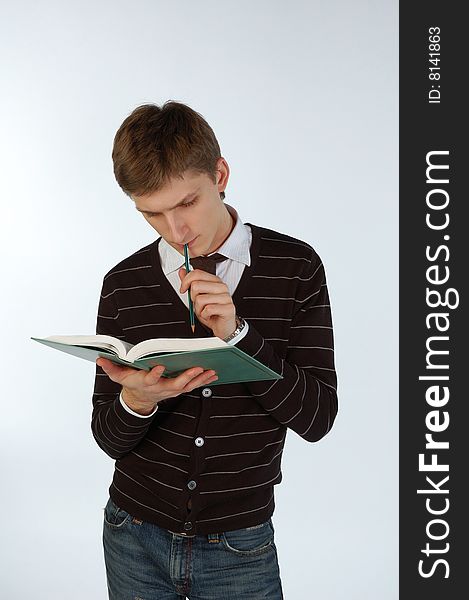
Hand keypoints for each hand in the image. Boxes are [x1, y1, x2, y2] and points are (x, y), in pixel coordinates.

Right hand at [96, 357, 218, 414]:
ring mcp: (171, 390)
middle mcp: (161, 388)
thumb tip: (100, 358)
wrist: (139, 399)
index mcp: (146, 382)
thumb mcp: (119, 376)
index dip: (155, 374)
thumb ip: (111, 367)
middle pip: (176, 384)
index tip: (160, 366)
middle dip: (187, 376)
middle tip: (198, 367)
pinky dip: (204, 380)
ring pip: (188, 386)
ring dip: (200, 379)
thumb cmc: (131, 383)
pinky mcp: (179, 389)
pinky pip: (193, 386)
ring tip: (212, 370)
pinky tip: (214, 374)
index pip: (150, 379)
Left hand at [178, 267, 236, 338]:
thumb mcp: (197, 297)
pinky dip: (204, 315)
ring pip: (200, 299)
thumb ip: (190, 283)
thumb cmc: (211, 312)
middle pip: (196, 285)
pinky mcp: (228, 308)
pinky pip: (208, 309)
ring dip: (198, 309)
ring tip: (204, 311)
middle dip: (192, 298)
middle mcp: (221, 287)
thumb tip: (182, 271)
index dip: (185, 281)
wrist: (223, 326)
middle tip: (198, 304)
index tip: (183, 289)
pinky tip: (209, 316)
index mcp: (215, 281)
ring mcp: (226, 297)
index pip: (197, 273)